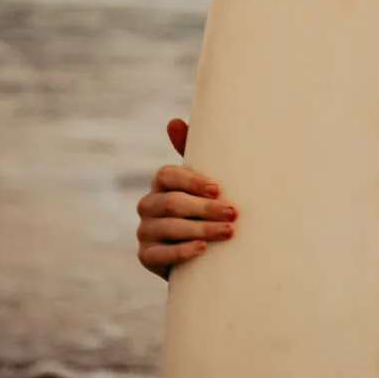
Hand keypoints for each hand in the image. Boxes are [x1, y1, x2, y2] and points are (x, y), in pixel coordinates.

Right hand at [136, 119, 237, 279]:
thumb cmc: (206, 203)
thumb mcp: (204, 179)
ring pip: (170, 228)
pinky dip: (182, 251)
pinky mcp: (146, 256)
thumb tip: (173, 121)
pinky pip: (160, 255)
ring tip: (228, 231)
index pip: (168, 175)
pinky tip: (202, 249)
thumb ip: (194, 150)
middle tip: (233, 213)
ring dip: (201, 229)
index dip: (192, 181)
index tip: (218, 188)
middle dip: (205, 208)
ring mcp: (145, 231)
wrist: (201, 247)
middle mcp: (148, 205)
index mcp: (161, 182)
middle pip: (173, 204)